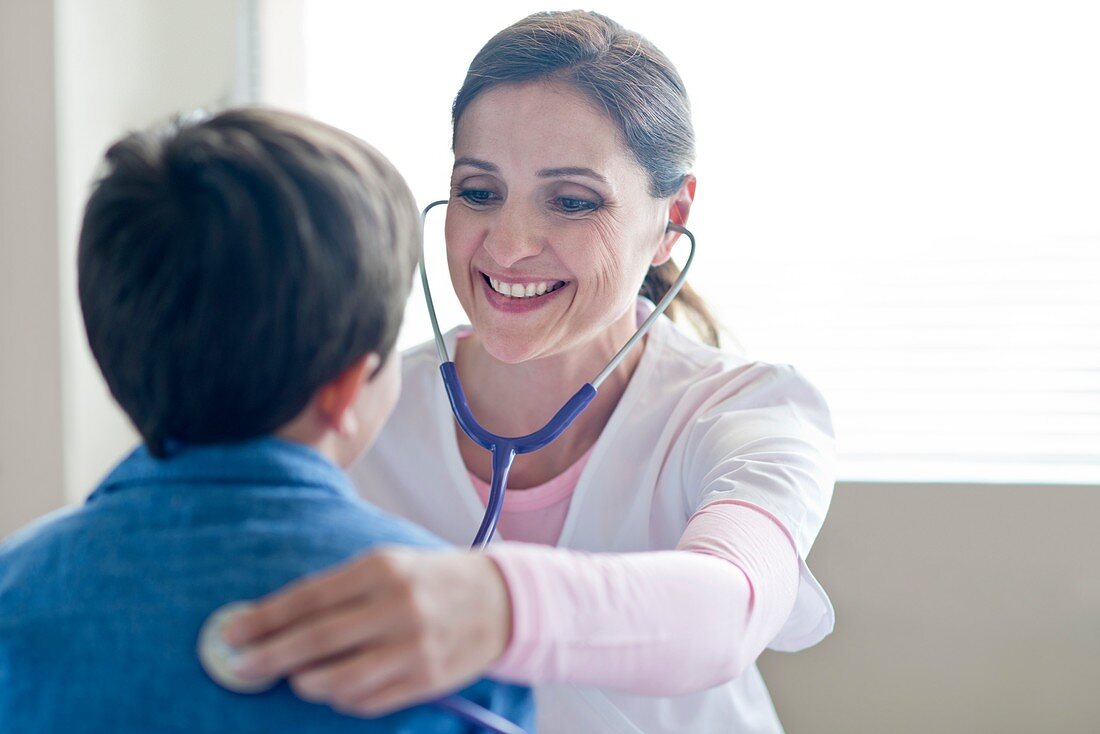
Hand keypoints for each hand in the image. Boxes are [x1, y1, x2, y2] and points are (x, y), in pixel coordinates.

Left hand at [221, 548, 511, 716]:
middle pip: (317, 639)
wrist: (499, 599)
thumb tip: (275, 618)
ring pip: (338, 680)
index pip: (310, 597)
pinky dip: (342, 698)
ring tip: (295, 678)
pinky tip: (336, 687)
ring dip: (305, 683)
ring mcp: (413, 646)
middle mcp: (397, 606)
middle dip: (268, 656)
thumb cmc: (430, 579)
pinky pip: (366, 701)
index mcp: (382, 568)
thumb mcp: (389, 564)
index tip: (231, 632)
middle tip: (237, 667)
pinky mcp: (425, 679)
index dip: (265, 617)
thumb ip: (338, 589)